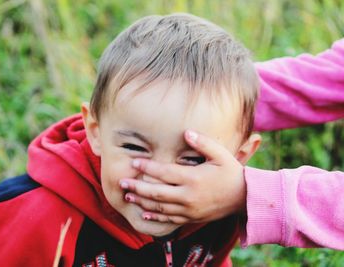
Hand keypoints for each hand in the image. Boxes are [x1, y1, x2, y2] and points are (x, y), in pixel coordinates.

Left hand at [119, 130, 246, 223]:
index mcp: (193, 178)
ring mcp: (189, 209)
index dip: (147, 168)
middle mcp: (188, 196)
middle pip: (156, 193)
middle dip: (136, 188)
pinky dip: (155, 217)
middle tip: (121, 183)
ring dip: (141, 202)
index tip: (134, 163)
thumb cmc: (232, 173)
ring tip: (127, 197)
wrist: (245, 199)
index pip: (164, 172)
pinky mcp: (191, 218)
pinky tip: (144, 214)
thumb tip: (186, 132)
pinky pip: (169, 219)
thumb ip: (203, 143)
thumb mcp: (221, 155)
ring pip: (159, 208)